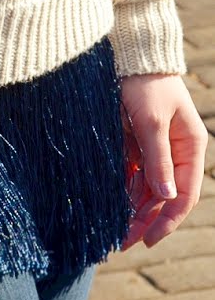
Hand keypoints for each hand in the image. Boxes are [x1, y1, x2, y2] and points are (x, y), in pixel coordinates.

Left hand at [119, 73, 207, 248]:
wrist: (127, 55)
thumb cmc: (145, 83)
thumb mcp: (152, 121)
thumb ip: (158, 159)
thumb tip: (166, 197)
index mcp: (190, 147)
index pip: (185, 195)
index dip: (168, 221)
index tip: (148, 241)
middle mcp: (175, 152)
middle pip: (163, 197)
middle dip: (145, 221)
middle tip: (121, 243)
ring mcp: (154, 149)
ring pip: (146, 190)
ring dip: (132, 211)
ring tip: (112, 233)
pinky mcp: (135, 144)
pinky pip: (130, 176)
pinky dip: (122, 193)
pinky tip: (109, 209)